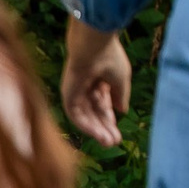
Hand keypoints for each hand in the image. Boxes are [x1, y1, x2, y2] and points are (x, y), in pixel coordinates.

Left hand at [60, 19, 130, 146]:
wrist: (93, 45)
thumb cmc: (110, 57)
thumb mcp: (121, 79)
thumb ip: (121, 96)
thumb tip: (121, 110)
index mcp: (100, 80)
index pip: (104, 104)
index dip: (111, 119)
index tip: (118, 134)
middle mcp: (86, 88)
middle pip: (95, 113)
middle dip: (104, 128)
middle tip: (114, 142)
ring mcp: (75, 92)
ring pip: (86, 116)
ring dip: (96, 130)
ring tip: (108, 142)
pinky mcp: (68, 95)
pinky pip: (76, 115)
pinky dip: (86, 125)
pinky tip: (97, 133)